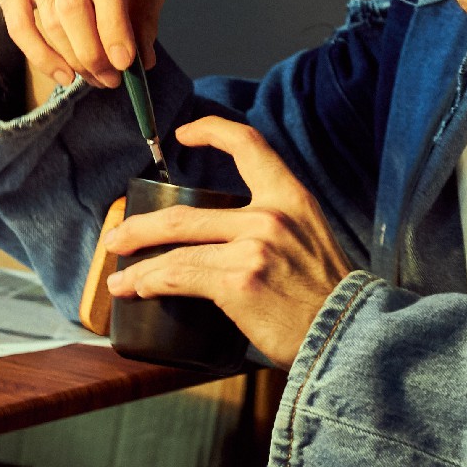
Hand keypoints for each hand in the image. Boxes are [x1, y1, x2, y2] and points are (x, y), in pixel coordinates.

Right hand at [0, 0, 167, 107]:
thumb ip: (145, 12)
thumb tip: (143, 60)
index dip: (114, 25)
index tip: (125, 63)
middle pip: (73, 4)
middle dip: (93, 51)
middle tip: (111, 80)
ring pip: (50, 19)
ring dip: (75, 59)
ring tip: (97, 78)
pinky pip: (19, 27)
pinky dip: (43, 58)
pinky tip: (65, 75)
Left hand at [104, 116, 352, 366]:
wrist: (348, 334)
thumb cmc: (324, 297)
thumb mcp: (307, 239)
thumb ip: (270, 227)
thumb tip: (221, 238)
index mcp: (291, 197)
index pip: (249, 144)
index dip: (212, 131)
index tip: (184, 135)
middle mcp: (270, 215)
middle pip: (185, 213)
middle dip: (141, 228)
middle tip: (118, 237)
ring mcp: (254, 247)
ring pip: (176, 249)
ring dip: (138, 265)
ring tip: (119, 277)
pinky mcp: (239, 282)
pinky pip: (181, 277)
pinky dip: (152, 283)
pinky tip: (139, 289)